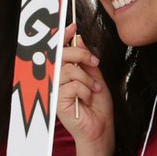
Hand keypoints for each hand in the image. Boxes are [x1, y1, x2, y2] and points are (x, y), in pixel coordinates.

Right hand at [58, 23, 113, 151]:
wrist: (101, 128)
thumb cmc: (98, 106)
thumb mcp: (96, 77)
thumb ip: (85, 60)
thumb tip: (78, 40)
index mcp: (65, 72)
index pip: (59, 50)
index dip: (63, 37)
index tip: (72, 27)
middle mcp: (57, 80)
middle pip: (60, 56)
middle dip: (80, 55)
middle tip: (94, 63)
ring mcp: (55, 91)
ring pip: (68, 70)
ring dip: (87, 79)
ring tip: (94, 89)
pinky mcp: (57, 101)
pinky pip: (72, 86)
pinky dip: (85, 91)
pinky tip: (87, 99)